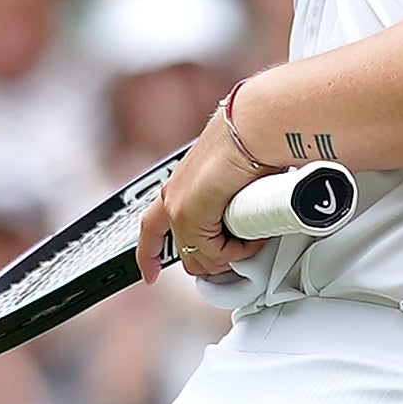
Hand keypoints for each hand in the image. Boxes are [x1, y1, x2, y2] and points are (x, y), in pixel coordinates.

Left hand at [136, 102, 275, 286]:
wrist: (253, 128)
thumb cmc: (252, 145)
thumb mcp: (233, 183)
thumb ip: (229, 206)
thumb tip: (244, 225)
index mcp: (179, 188)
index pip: (152, 229)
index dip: (148, 255)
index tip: (149, 275)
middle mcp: (172, 198)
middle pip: (187, 256)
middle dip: (216, 262)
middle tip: (244, 250)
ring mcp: (177, 207)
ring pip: (202, 260)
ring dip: (232, 255)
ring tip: (254, 234)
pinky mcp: (188, 215)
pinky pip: (214, 254)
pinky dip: (239, 251)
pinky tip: (253, 234)